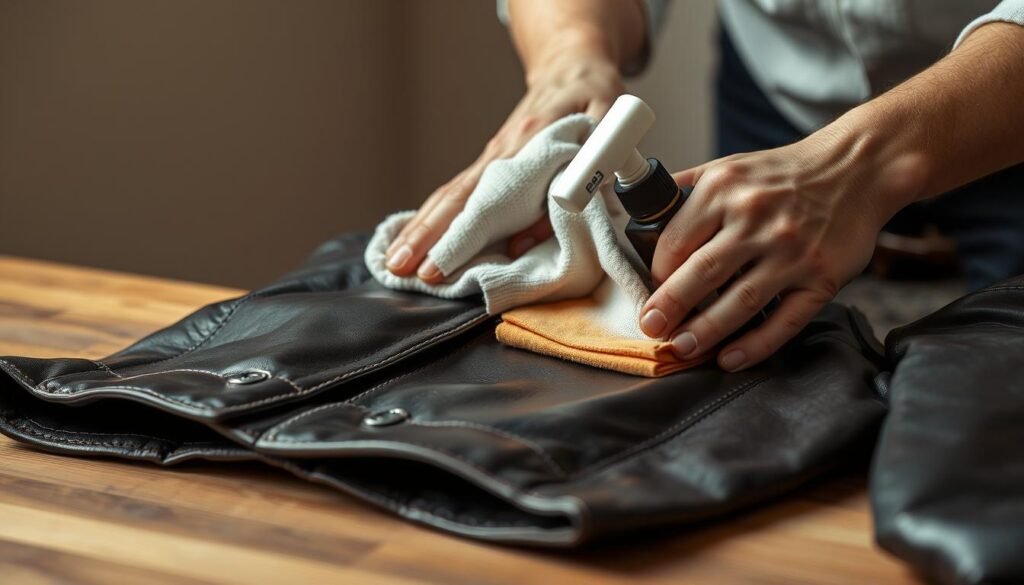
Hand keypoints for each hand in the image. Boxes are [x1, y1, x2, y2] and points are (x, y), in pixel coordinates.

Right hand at [385, 53, 623, 282]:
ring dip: (420, 228)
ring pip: (449, 195)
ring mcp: (491, 156)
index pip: (486, 195)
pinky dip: (432, 216)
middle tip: (397, 267)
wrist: (573, 68)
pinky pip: (456, 192)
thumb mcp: (609, 125)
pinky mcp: (490, 162)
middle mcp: (501, 150)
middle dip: (424, 235)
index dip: (461, 230)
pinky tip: (414, 237)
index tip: (440, 260)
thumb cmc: (594, 98)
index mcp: (529, 141)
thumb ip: (590, 167)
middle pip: (454, 196)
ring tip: (394, 261)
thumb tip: (558, 213)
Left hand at [639, 122, 927, 370]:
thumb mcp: (731, 166)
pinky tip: (730, 359)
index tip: (651, 293)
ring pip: (740, 300)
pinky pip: (785, 320)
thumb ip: (688, 188)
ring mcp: (792, 250)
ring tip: (682, 348)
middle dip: (670, 307)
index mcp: (725, 189)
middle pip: (701, 272)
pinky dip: (756, 344)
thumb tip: (641, 209)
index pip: (676, 241)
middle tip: (651, 329)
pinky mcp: (822, 277)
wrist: (858, 167)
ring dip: (706, 331)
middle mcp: (757, 218)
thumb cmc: (787, 172)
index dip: (657, 273)